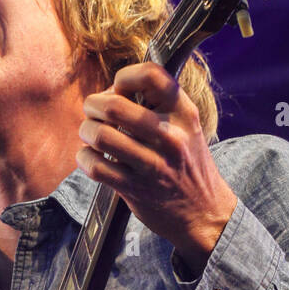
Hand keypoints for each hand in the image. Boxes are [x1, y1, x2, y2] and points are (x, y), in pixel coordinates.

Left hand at [76, 63, 237, 275]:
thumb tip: (111, 91)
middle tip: (93, 111)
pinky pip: (95, 166)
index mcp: (184, 114)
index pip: (150, 76)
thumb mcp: (187, 127)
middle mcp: (170, 137)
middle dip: (93, 105)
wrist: (204, 213)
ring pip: (100, 135)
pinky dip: (84, 158)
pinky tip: (91, 157)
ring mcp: (152, 165)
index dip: (124, 77)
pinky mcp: (135, 189)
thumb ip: (159, 105)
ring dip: (86, 131)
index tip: (118, 89)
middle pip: (114, 105)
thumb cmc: (188, 165)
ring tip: (90, 134)